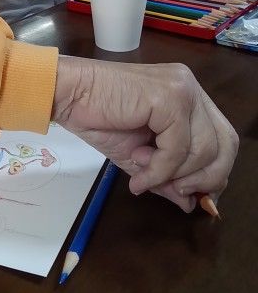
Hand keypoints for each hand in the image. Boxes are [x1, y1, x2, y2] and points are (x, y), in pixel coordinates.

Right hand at [51, 57, 238, 211]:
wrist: (67, 93)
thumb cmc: (96, 117)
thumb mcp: (137, 155)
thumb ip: (166, 176)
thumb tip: (190, 205)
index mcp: (187, 96)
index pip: (223, 138)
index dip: (214, 172)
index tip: (191, 195)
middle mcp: (190, 88)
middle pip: (226, 143)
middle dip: (205, 178)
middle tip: (175, 192)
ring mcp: (182, 89)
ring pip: (204, 149)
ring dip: (173, 173)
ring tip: (141, 170)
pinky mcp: (168, 97)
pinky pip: (177, 147)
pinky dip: (158, 167)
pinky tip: (136, 165)